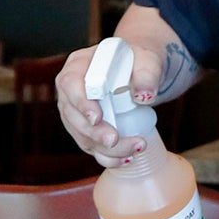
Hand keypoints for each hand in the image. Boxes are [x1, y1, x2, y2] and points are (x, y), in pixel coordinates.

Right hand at [56, 40, 162, 166]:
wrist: (139, 71)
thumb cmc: (139, 60)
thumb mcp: (147, 60)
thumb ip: (147, 73)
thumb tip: (144, 96)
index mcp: (79, 64)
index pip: (70, 83)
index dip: (81, 102)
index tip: (98, 118)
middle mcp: (71, 89)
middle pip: (73, 114)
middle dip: (93, 132)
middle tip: (114, 140)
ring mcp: (75, 111)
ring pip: (81, 135)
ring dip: (105, 149)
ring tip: (134, 149)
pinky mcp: (85, 129)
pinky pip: (91, 146)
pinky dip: (108, 157)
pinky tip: (126, 159)